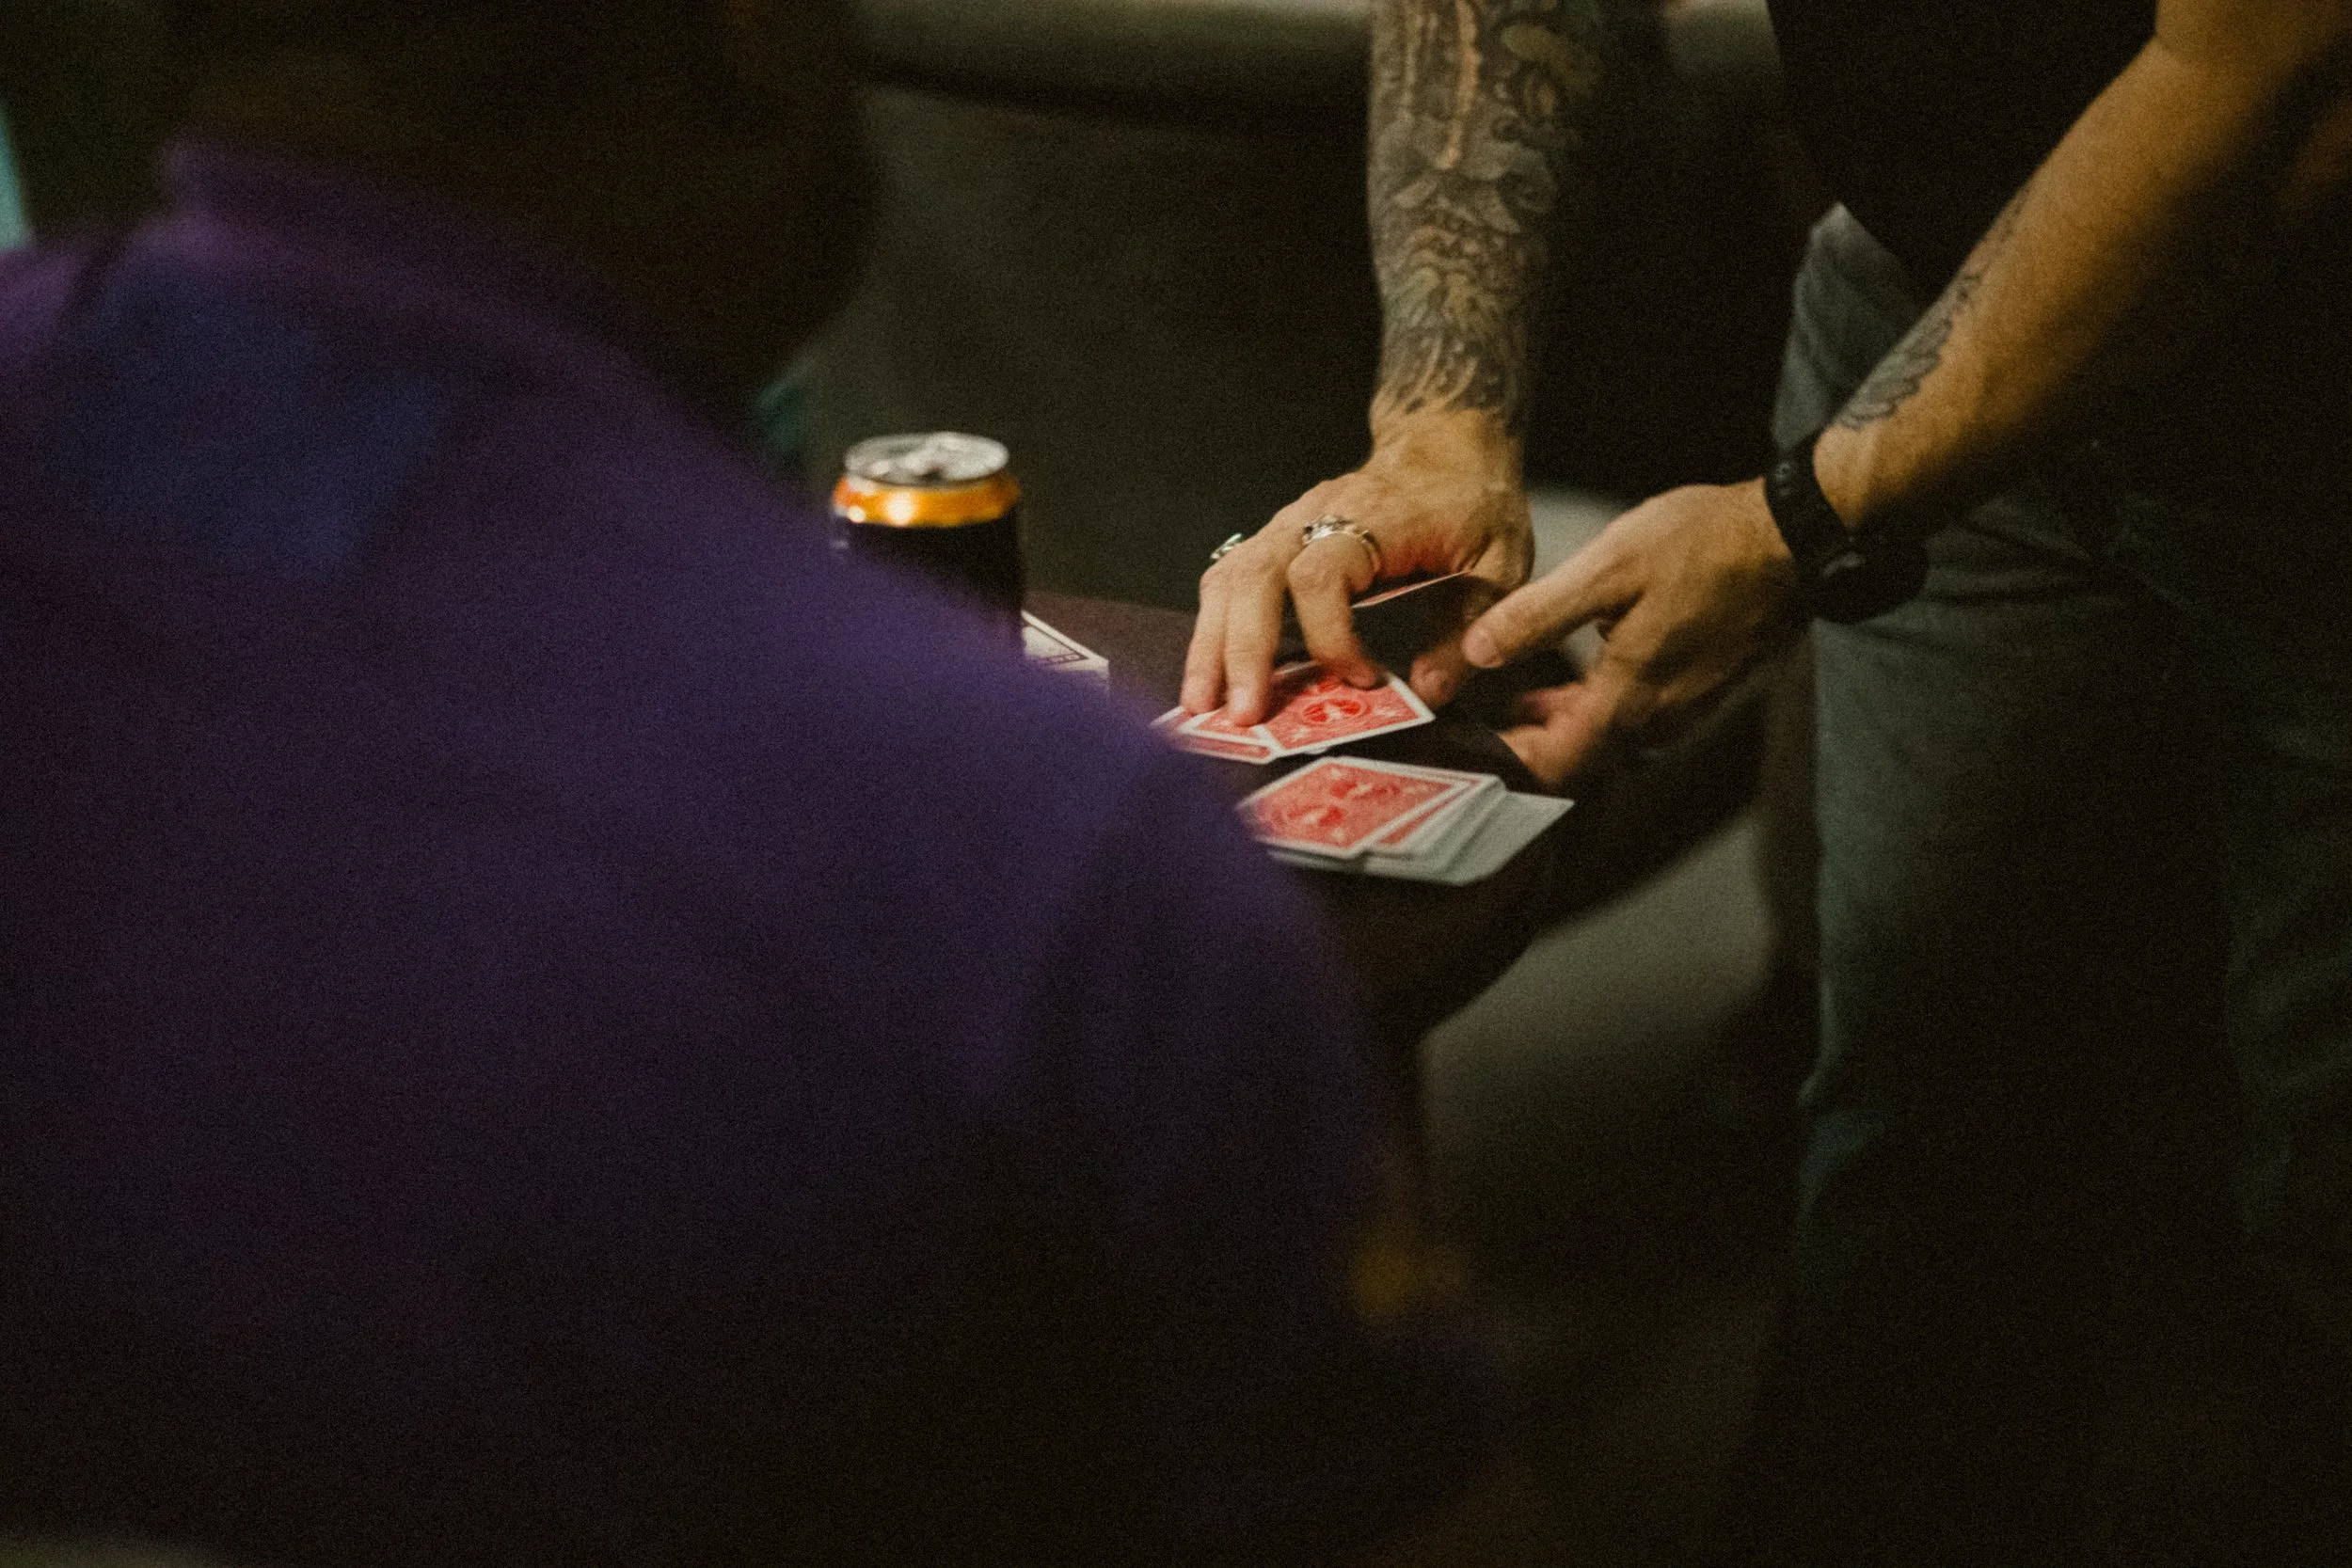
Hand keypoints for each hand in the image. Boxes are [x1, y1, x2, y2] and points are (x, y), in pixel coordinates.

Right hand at [1182, 414, 1532, 723]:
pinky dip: (1213, 628)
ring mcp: (1287, 525)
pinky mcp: (1275, 539)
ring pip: (1229, 578)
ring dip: (1211, 644)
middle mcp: (1315, 515)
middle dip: (1243, 650)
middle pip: (1255, 576)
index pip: (1321, 576)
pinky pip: (1228, 580)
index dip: (1332, 636)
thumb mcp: (1499, 563)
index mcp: (1374, 518)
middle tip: (1241, 715)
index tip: (1363, 680)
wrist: (1445, 445)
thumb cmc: (1472, 503)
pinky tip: (1209, 676)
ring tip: (1201, 705)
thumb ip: (1467, 625)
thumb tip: (1428, 691)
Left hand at [1460, 478, 1806, 788]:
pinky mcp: (1702, 689)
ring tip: (1520, 697)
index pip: (1554, 764)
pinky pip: (1639, 715)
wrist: (1791, 539)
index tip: (1469, 747)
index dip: (1507, 762)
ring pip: (1609, 736)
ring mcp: (1686, 707)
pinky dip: (1600, 706)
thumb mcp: (1607, 569)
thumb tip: (1479, 651)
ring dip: (1564, 723)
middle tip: (1483, 722)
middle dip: (1529, 742)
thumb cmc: (1707, 546)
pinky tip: (1582, 673)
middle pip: (1579, 757)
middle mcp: (1660, 718)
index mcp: (1629, 699)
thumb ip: (1538, 616)